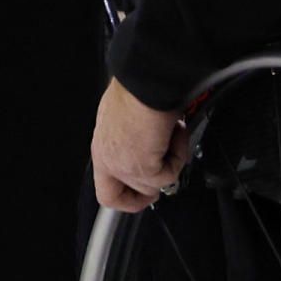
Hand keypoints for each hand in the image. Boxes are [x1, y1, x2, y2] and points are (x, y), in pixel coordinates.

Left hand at [92, 79, 187, 212]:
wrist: (145, 81)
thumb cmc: (136, 87)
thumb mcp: (126, 116)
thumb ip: (131, 135)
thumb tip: (149, 139)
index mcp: (101, 146)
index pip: (106, 191)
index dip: (126, 199)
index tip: (143, 194)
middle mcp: (108, 159)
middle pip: (122, 199)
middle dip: (151, 189)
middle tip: (166, 169)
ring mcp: (123, 167)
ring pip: (153, 186)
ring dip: (170, 161)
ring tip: (172, 133)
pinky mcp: (142, 169)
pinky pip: (169, 175)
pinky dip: (178, 154)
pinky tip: (175, 132)